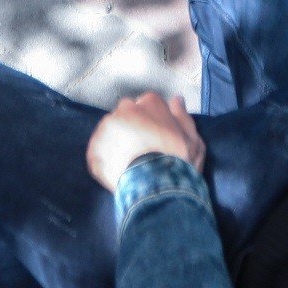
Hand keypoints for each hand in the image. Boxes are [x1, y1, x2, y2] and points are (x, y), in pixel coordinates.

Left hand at [86, 93, 204, 190]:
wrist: (156, 187)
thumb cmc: (178, 162)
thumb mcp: (193, 139)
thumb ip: (183, 116)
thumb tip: (177, 100)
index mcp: (150, 102)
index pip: (148, 105)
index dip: (153, 122)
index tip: (157, 137)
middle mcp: (126, 108)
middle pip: (128, 114)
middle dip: (133, 127)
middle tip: (143, 149)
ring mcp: (107, 126)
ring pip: (112, 130)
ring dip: (119, 141)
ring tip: (131, 162)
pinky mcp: (94, 146)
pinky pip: (99, 149)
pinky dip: (106, 157)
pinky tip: (119, 170)